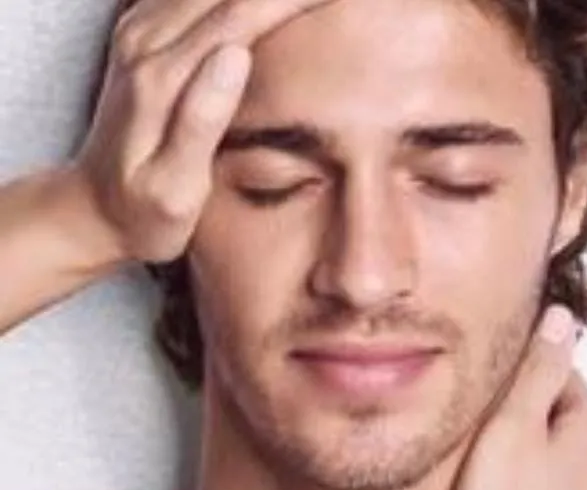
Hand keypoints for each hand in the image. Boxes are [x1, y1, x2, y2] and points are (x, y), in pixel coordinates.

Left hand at [74, 0, 336, 262]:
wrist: (92, 209)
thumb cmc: (143, 213)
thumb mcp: (174, 188)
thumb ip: (201, 121)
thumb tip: (237, 54)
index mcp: (161, 80)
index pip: (239, 17)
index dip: (290, 0)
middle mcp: (144, 44)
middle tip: (336, 1)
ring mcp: (137, 34)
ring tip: (305, 4)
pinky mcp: (139, 36)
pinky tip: (256, 6)